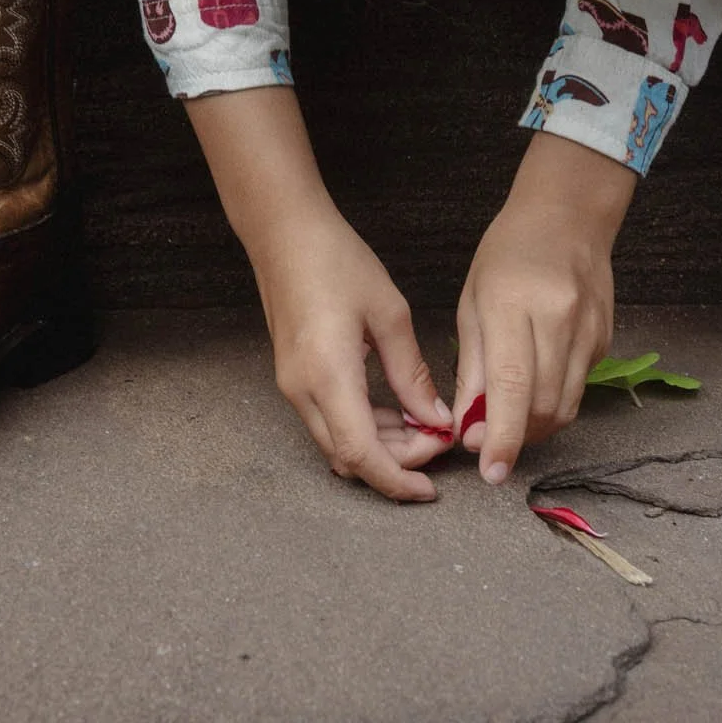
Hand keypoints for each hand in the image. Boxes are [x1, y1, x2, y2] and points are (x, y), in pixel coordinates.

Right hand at [254, 212, 455, 500]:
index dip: (397, 480)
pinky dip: (365, 428)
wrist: (283, 234)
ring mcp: (293, 386)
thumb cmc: (335, 260)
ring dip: (381, 446)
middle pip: (349, 458)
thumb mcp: (389, 314)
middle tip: (438, 441)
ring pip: (339, 443)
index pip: (361, 454)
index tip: (430, 488)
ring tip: (424, 425)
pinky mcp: (294, 378)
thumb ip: (412, 374)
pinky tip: (396, 411)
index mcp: (328, 375)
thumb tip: (435, 419)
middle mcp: (302, 390)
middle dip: (397, 463)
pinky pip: (330, 421)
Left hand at [454, 134, 636, 482]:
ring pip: (565, 407)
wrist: (568, 217)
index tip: (490, 471)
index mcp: (513, 307)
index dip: (502, 437)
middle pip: (543, 406)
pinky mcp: (605, 341)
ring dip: (534, 428)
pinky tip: (534, 389)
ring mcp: (588, 332)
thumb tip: (467, 425)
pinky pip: (578, 389)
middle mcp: (557, 321)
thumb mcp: (472, 304)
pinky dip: (552, 403)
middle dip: (514, 439)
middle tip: (485, 444)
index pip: (512, 386)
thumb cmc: (508, 255)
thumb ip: (471, 368)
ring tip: (508, 421)